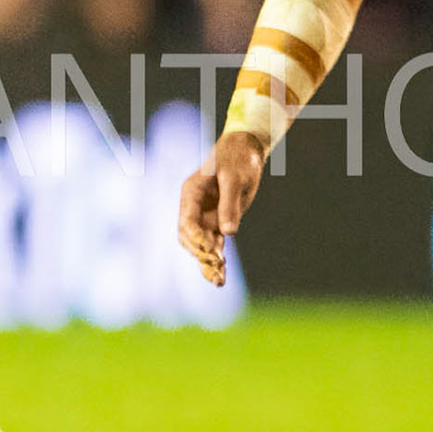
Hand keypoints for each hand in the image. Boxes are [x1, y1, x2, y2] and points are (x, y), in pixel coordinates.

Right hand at [176, 130, 266, 287]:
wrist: (245, 150)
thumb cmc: (238, 159)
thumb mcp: (235, 178)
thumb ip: (230, 204)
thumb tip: (228, 233)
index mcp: (191, 192)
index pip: (187, 220)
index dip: (196, 237)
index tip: (210, 249)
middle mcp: (193, 207)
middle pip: (188, 237)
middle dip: (200, 252)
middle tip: (217, 263)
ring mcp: (205, 216)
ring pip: (200, 245)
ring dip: (207, 262)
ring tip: (218, 281)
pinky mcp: (218, 223)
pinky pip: (214, 246)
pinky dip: (217, 261)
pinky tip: (220, 278)